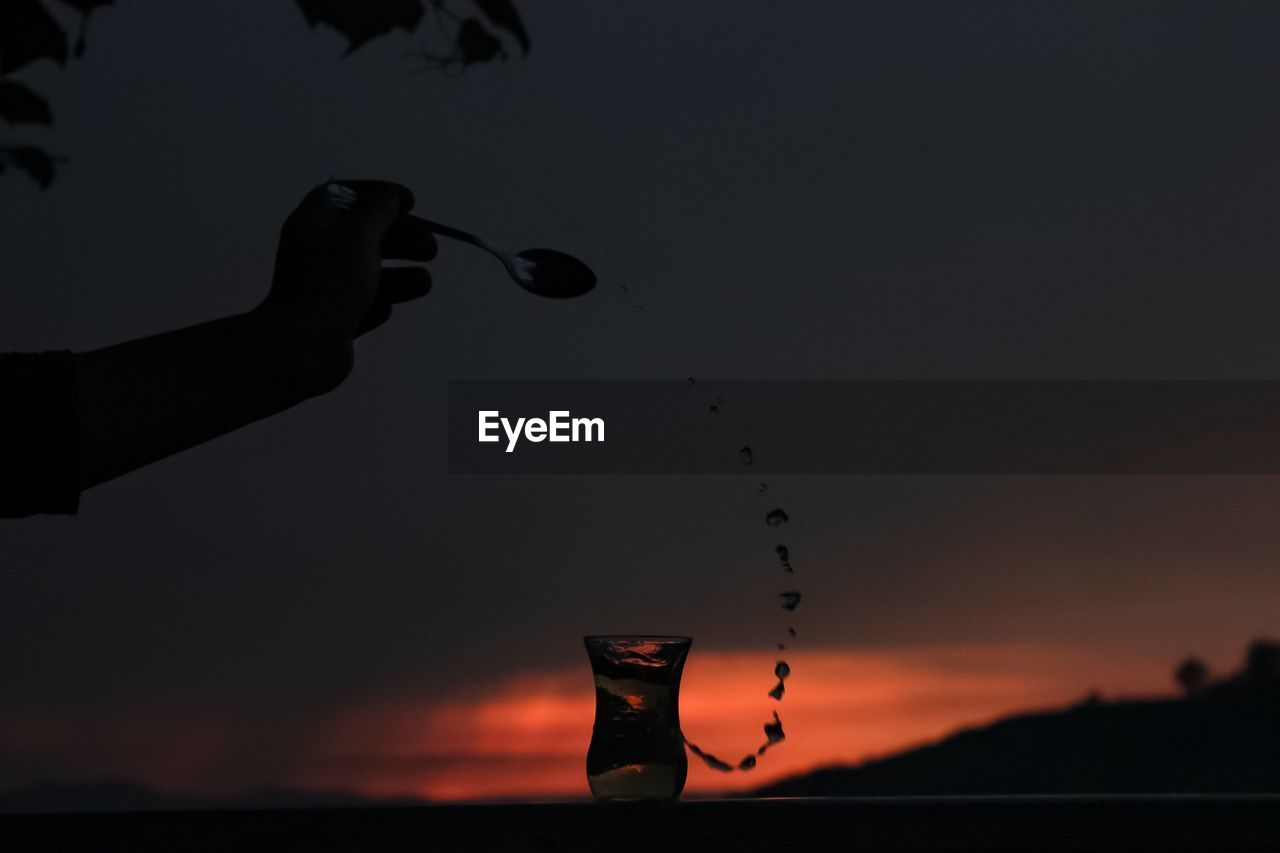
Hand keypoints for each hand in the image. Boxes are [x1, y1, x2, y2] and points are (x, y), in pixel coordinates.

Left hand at [255, 179, 437, 385]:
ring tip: (424, 283)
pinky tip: (385, 310)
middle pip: (364, 234)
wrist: (300, 347)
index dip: (379, 194)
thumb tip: (389, 197)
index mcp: (313, 222)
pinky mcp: (333, 318)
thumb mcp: (359, 236)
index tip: (410, 202)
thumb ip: (378, 211)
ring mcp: (323, 286)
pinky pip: (362, 303)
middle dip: (402, 238)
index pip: (346, 194)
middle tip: (431, 249)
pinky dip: (378, 302)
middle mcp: (316, 251)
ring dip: (400, 274)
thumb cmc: (330, 283)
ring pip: (369, 272)